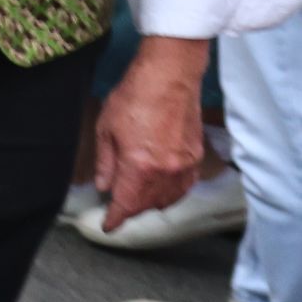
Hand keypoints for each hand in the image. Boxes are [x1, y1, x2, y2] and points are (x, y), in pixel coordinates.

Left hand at [95, 38, 212, 220]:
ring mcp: (184, 165)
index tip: (108, 226)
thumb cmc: (135, 96)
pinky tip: (163, 189)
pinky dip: (173, 193)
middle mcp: (165, 171)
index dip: (116, 219)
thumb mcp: (106, 129)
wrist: (169, 76)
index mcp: (139, 166)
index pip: (126, 205)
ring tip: (137, 200)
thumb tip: (104, 186)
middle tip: (118, 208)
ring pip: (168, 198)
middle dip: (131, 210)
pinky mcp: (196, 156)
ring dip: (151, 203)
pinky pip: (185, 185)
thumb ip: (106, 163)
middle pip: (147, 204)